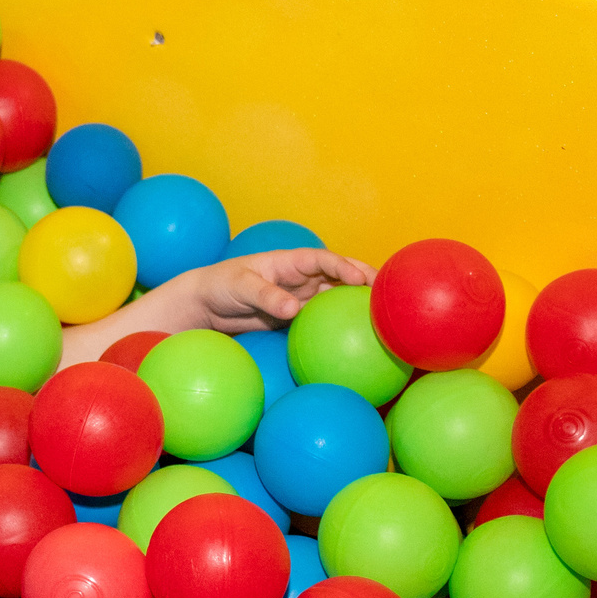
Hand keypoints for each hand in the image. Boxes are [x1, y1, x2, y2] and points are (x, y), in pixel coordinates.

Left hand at [191, 247, 375, 330]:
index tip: (361, 278)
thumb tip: (293, 309)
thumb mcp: (240, 287)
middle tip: (390, 293)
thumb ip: (266, 296)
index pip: (323, 260)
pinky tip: (357, 337)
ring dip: (357, 303)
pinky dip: (341, 323)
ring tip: (383, 316)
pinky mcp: (297, 317)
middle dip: (365, 280)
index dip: (343, 266)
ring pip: (336, 297)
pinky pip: (324, 318)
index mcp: (289, 262)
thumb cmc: (220, 285)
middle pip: (339, 276)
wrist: (206, 305)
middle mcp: (301, 278)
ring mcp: (301, 297)